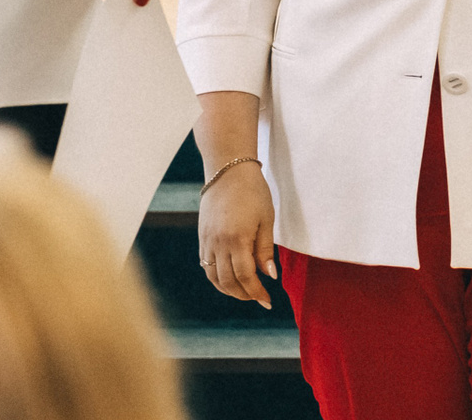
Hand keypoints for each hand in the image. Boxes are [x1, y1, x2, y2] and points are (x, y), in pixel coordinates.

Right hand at [197, 160, 276, 308]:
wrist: (228, 170)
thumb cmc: (253, 192)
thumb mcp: (266, 219)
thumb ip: (265, 250)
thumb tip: (269, 276)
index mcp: (237, 239)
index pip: (246, 277)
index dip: (256, 293)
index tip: (267, 301)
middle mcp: (218, 243)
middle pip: (228, 281)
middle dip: (244, 294)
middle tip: (258, 297)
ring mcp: (207, 240)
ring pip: (213, 276)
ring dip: (228, 289)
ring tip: (244, 291)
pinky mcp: (202, 236)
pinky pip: (205, 264)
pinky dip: (216, 276)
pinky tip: (228, 277)